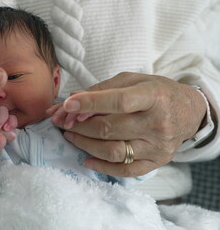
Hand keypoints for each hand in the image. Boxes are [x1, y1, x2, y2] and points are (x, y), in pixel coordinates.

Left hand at [48, 72, 206, 176]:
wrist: (189, 111)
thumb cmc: (155, 91)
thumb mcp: (131, 80)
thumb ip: (100, 90)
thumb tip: (69, 102)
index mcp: (153, 96)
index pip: (119, 101)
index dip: (90, 103)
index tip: (67, 105)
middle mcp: (157, 123)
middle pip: (110, 128)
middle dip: (79, 126)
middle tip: (62, 122)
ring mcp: (158, 146)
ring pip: (113, 151)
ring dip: (84, 144)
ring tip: (70, 136)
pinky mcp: (156, 162)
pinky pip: (125, 170)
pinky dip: (101, 166)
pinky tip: (86, 159)